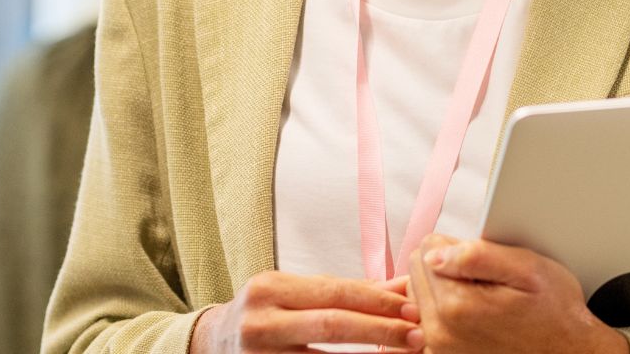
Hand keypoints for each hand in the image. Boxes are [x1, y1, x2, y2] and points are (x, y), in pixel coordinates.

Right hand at [190, 271, 423, 352]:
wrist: (212, 344)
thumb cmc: (264, 316)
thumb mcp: (294, 294)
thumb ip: (345, 291)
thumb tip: (402, 285)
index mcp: (270, 287)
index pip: (333, 291)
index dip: (376, 300)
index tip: (411, 308)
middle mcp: (260, 321)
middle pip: (331, 324)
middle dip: (380, 329)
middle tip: (417, 335)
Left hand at [406, 234, 628, 353]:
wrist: (567, 352)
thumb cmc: (553, 312)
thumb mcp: (527, 269)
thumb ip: (477, 255)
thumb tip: (434, 252)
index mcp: (457, 306)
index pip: (427, 250)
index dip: (457, 248)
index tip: (483, 264)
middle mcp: (440, 333)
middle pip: (417, 272)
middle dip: (446, 268)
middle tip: (484, 282)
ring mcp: (439, 351)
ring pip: (417, 296)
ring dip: (441, 291)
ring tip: (477, 300)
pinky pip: (422, 323)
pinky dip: (439, 315)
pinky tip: (467, 319)